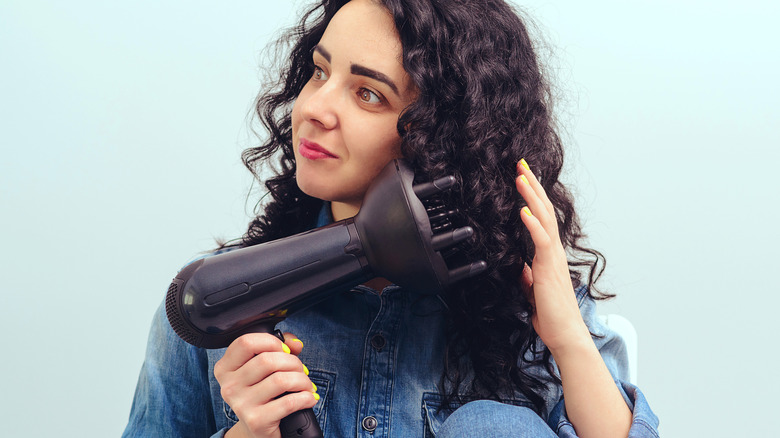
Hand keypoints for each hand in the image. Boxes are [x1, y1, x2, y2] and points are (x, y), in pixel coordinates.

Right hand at [214, 332, 317, 437]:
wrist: (258, 431)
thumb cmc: (263, 394)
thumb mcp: (265, 369)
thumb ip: (280, 348)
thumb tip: (294, 344)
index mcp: (225, 368)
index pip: (246, 342)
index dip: (271, 342)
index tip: (285, 350)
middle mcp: (229, 386)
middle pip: (267, 360)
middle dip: (293, 362)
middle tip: (301, 371)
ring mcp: (241, 404)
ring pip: (280, 380)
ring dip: (302, 380)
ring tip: (306, 386)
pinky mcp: (256, 421)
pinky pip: (289, 402)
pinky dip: (305, 398)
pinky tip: (308, 398)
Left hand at [515, 159, 589, 353]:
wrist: (564, 336)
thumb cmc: (551, 317)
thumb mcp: (532, 292)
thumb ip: (527, 277)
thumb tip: (520, 267)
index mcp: (548, 256)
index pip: (540, 219)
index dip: (531, 198)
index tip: (522, 178)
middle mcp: (553, 252)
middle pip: (543, 211)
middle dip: (532, 186)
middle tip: (521, 164)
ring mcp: (552, 259)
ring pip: (543, 220)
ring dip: (531, 196)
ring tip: (520, 176)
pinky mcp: (549, 269)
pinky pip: (541, 242)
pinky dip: (532, 224)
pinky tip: (523, 210)